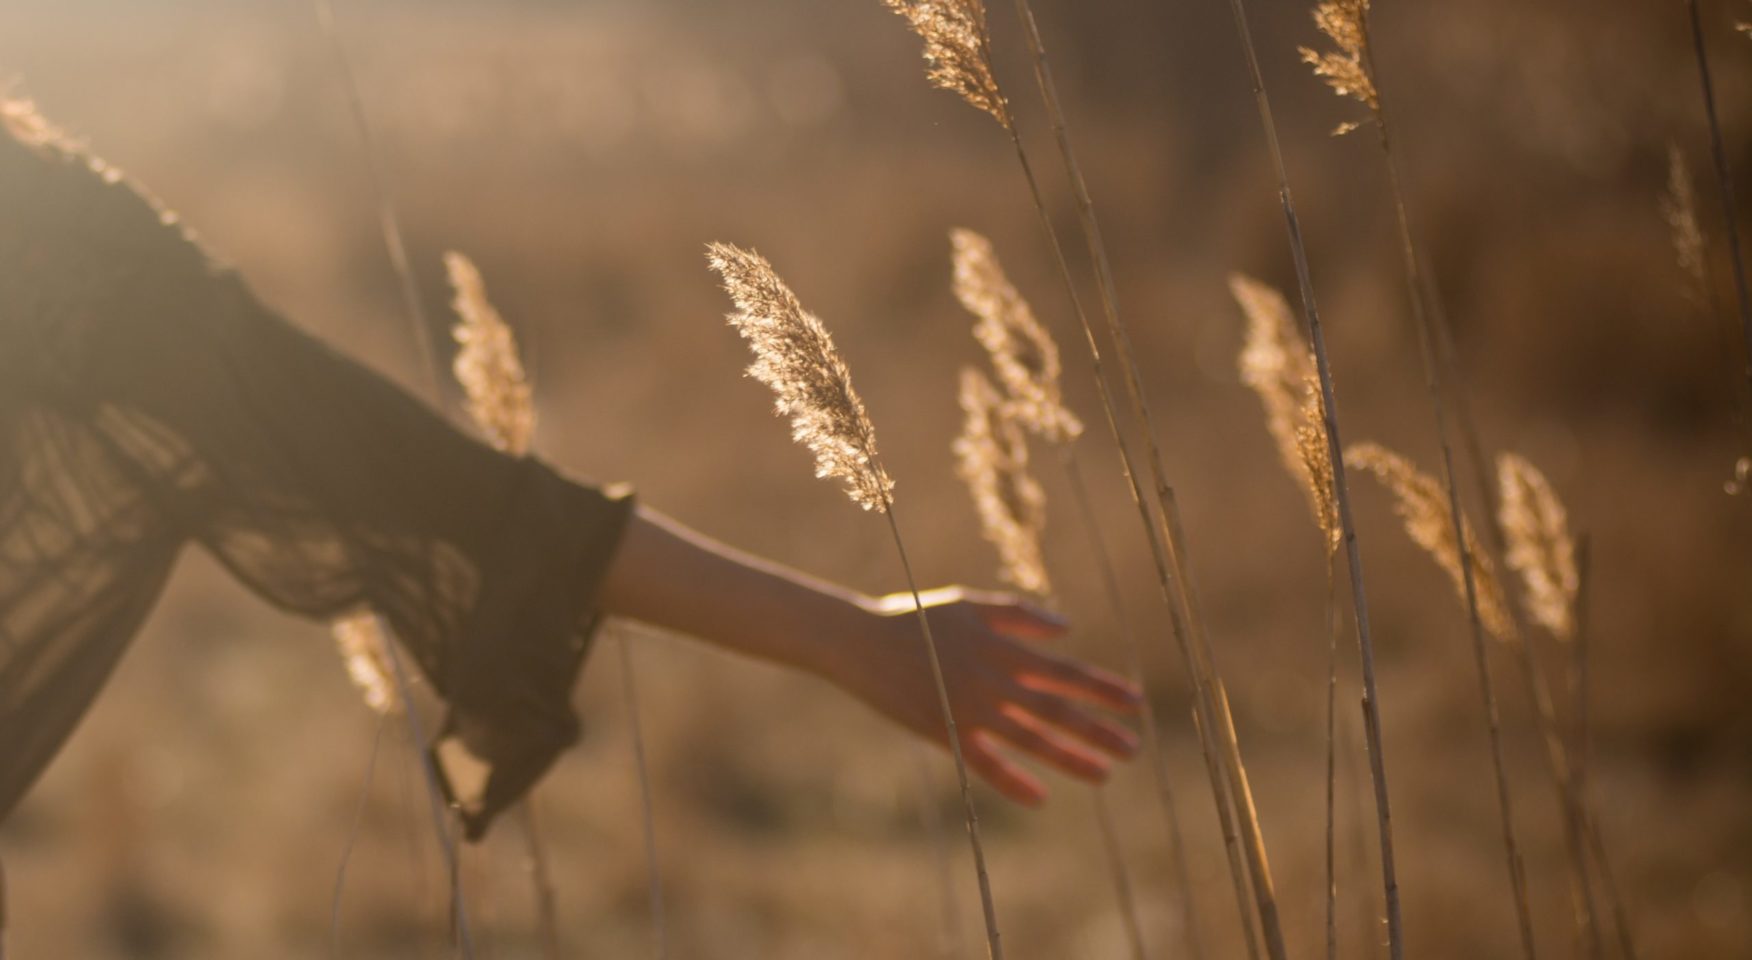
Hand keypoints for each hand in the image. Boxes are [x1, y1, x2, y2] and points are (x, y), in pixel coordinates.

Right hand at [830, 586, 1141, 805]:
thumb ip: (1019, 615)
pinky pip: (983, 763)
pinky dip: (1012, 780)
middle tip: (1134, 748)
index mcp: (1001, 647)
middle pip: (1055, 710)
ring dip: (1070, 757)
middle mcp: (991, 680)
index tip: (1135, 701)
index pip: (1063, 672)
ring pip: (1029, 739)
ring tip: (1105, 775)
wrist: (859, 642)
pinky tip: (1040, 798)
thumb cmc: (917, 617)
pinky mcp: (944, 733)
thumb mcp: (969, 604)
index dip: (1101, 687)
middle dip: (1098, 729)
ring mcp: (968, 709)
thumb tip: (1067, 630)